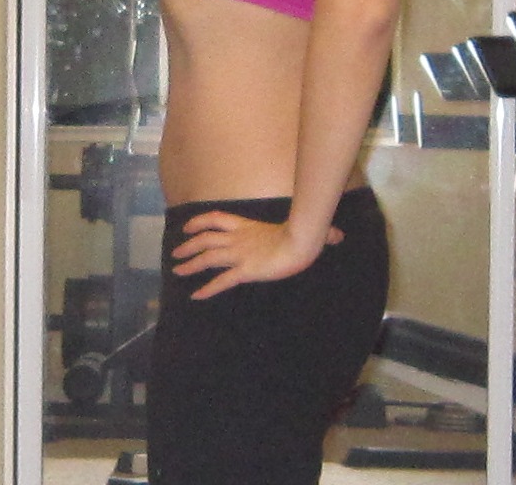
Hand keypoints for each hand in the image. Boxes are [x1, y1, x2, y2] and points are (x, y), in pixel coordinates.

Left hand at [171, 211, 343, 299]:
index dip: (199, 222)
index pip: (217, 219)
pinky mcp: (244, 270)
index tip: (187, 227)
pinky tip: (196, 296)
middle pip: (206, 239)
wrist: (302, 243)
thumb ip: (319, 232)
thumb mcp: (307, 230)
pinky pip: (221, 281)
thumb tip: (339, 236)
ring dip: (190, 265)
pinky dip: (207, 289)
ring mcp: (240, 254)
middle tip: (176, 253)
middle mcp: (239, 239)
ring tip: (177, 271)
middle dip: (188, 246)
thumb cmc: (304, 235)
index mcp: (248, 226)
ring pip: (207, 258)